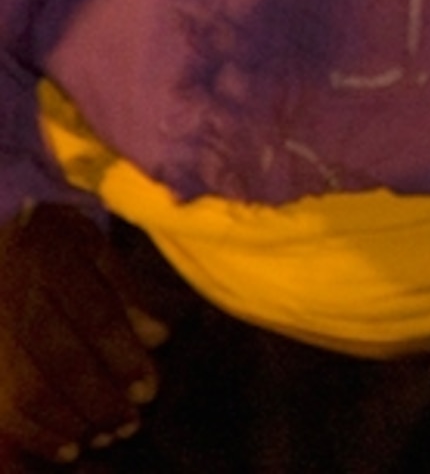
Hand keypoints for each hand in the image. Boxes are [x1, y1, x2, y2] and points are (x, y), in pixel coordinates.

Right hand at [0, 203, 169, 463]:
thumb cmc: (52, 238)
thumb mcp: (93, 246)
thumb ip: (126, 291)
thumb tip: (158, 339)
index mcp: (53, 259)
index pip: (95, 317)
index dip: (123, 358)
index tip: (148, 391)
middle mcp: (14, 295)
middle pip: (60, 361)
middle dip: (99, 400)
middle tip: (130, 424)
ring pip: (26, 389)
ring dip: (69, 423)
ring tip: (105, 437)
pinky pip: (0, 405)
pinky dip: (33, 433)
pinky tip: (66, 447)